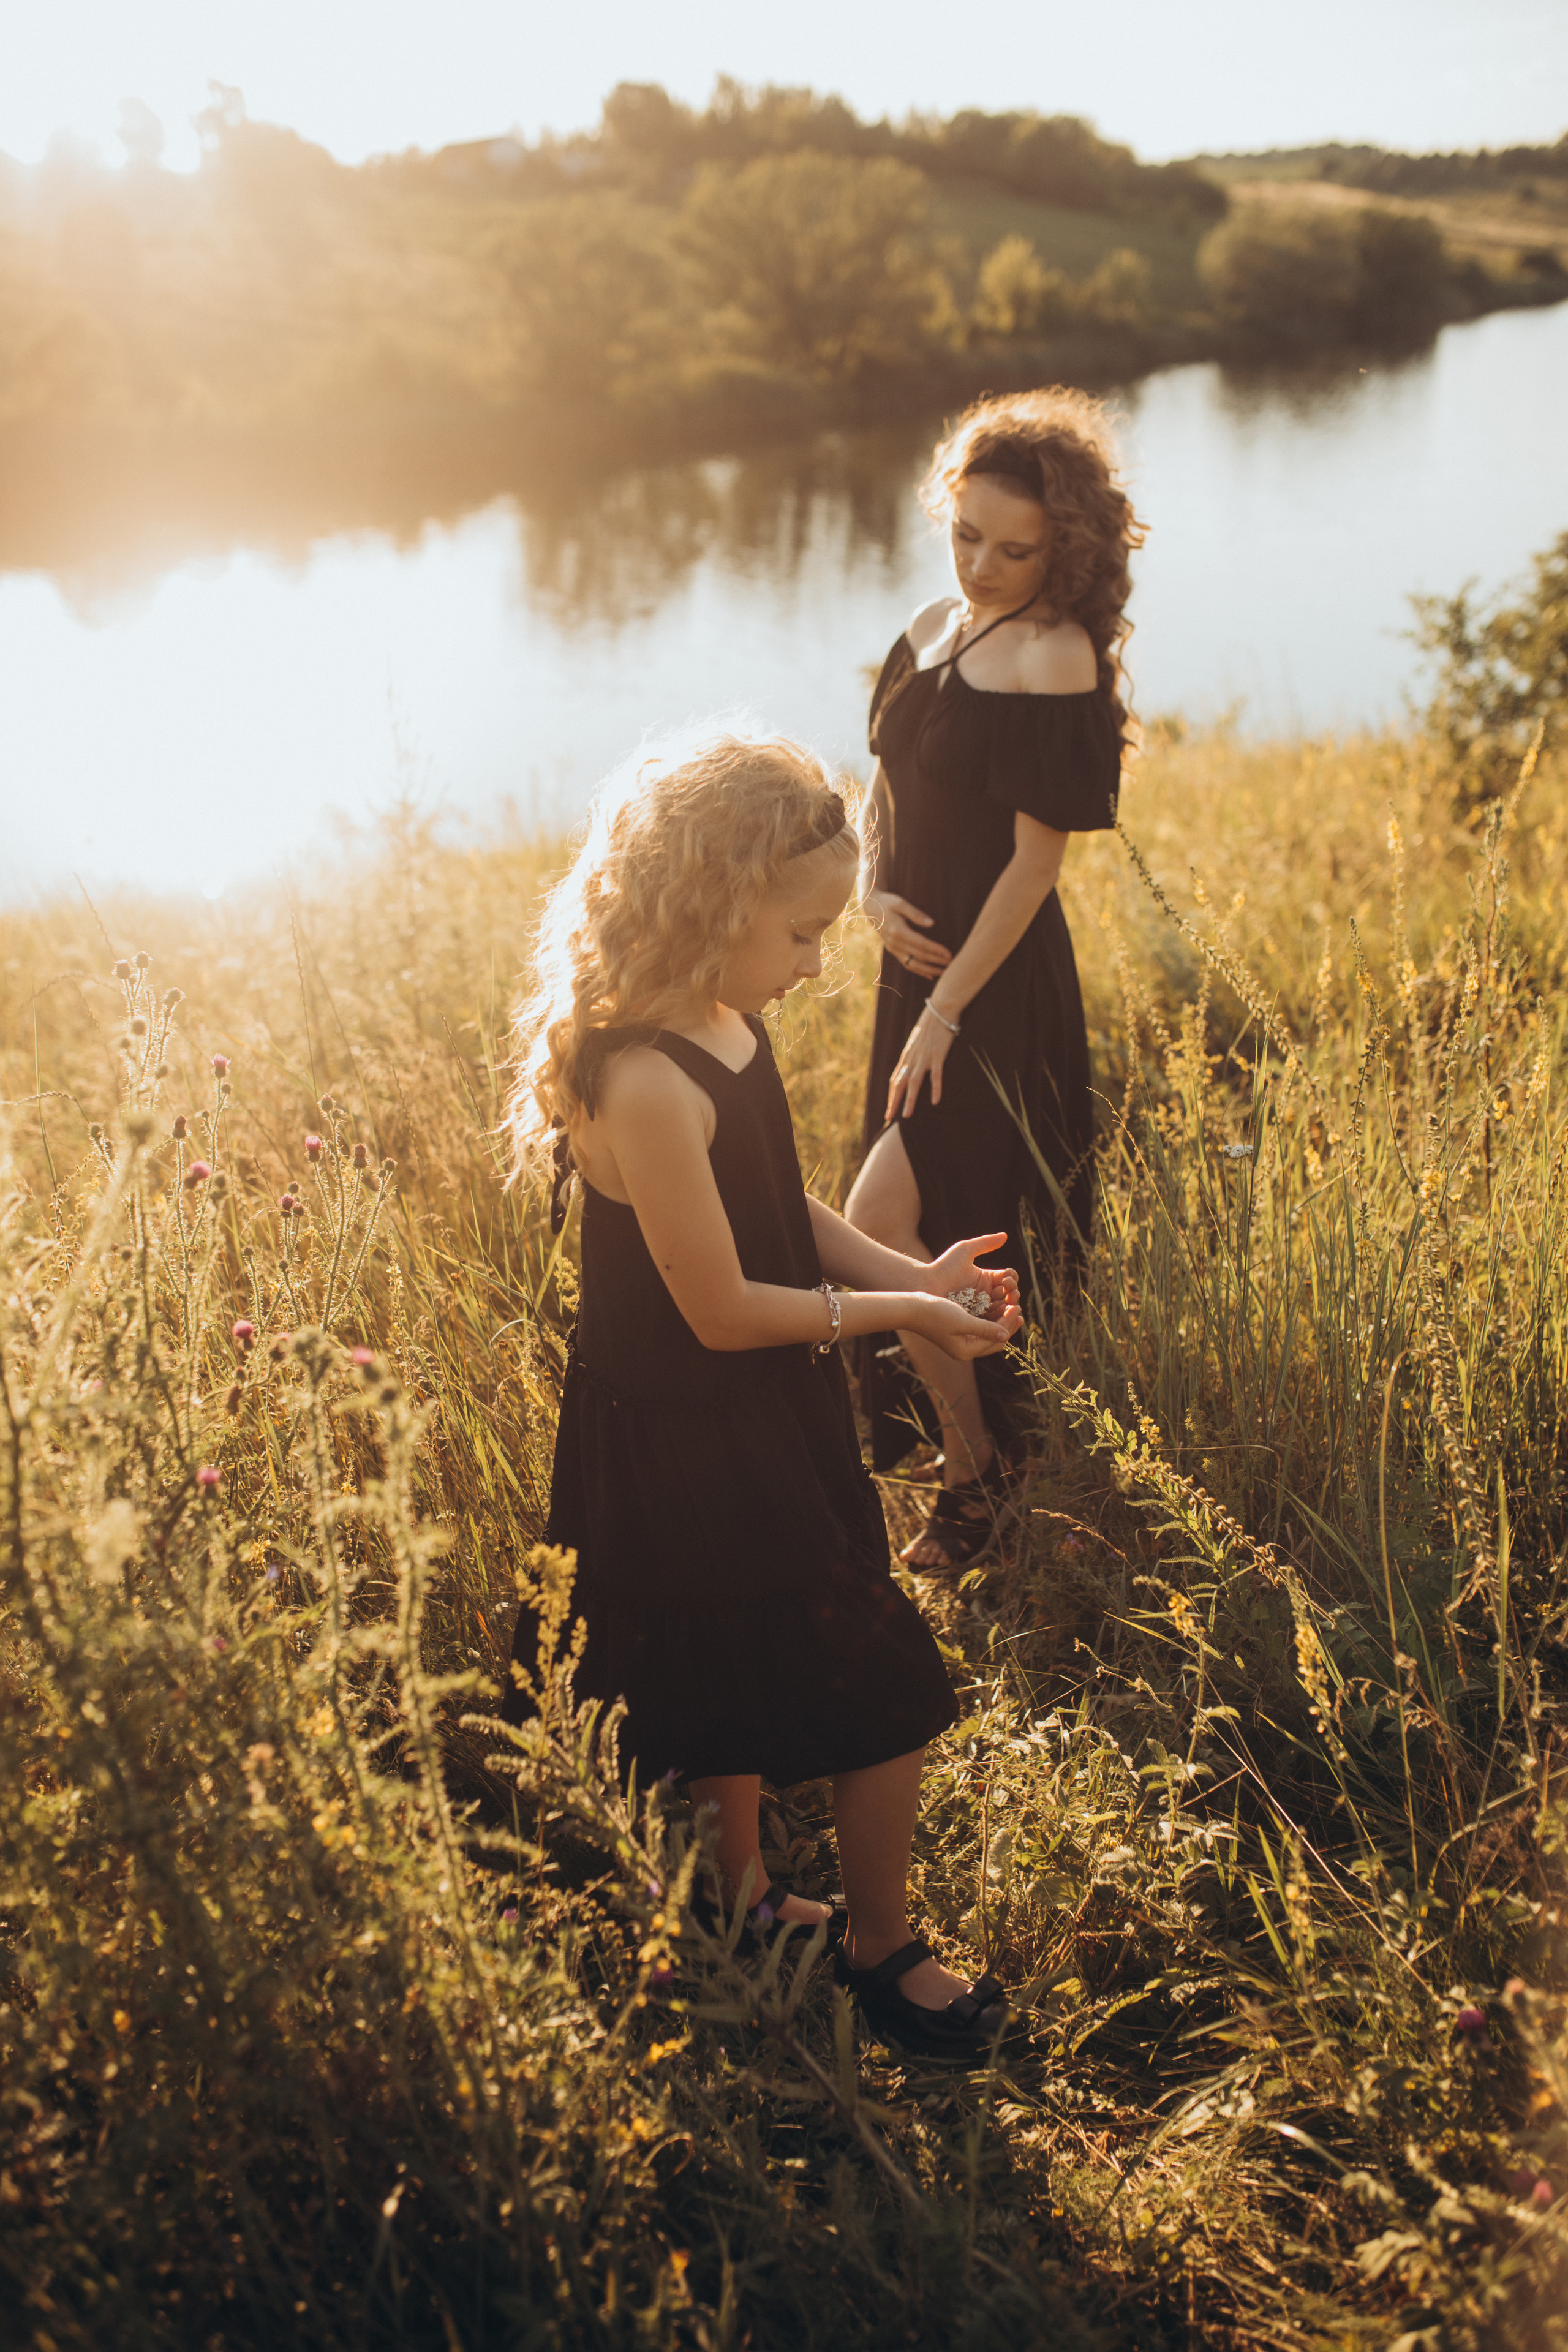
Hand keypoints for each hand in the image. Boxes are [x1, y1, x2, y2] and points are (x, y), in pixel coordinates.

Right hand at [864, 890, 950, 980]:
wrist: (870, 907)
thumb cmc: (888, 902)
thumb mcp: (901, 903)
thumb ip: (916, 914)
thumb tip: (931, 923)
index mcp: (898, 932)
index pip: (921, 944)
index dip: (936, 950)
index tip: (948, 953)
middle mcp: (895, 944)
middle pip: (919, 956)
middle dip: (936, 961)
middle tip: (952, 963)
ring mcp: (893, 949)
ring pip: (913, 965)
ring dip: (929, 970)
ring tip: (944, 972)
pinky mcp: (893, 951)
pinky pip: (907, 964)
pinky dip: (919, 971)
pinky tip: (930, 975)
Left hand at [886, 1006, 954, 1120]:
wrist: (940, 1010)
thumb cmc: (931, 1024)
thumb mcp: (917, 1040)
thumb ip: (914, 1053)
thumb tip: (912, 1064)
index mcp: (906, 1056)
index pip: (894, 1079)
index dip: (891, 1095)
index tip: (889, 1109)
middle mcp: (912, 1058)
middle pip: (899, 1084)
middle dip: (893, 1102)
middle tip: (889, 1118)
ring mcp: (924, 1058)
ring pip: (913, 1083)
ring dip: (909, 1100)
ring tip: (907, 1115)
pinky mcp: (937, 1056)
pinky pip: (935, 1076)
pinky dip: (935, 1089)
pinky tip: (934, 1102)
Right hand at [906, 1292, 1021, 1362]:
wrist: (911, 1309)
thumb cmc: (935, 1314)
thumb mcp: (962, 1321)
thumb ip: (985, 1329)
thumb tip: (1005, 1336)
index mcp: (966, 1351)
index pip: (996, 1340)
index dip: (1008, 1324)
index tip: (1017, 1307)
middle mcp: (965, 1350)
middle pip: (994, 1340)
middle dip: (1007, 1325)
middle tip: (1018, 1308)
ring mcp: (961, 1341)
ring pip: (988, 1333)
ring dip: (1000, 1320)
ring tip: (1011, 1306)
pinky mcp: (957, 1332)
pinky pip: (980, 1327)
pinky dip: (989, 1318)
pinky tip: (995, 1307)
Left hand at [922, 1234, 1020, 1319]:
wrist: (926, 1285)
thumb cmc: (943, 1266)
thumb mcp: (964, 1251)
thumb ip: (985, 1243)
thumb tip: (1005, 1235)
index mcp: (986, 1278)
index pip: (1007, 1278)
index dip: (1010, 1279)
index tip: (1006, 1279)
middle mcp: (986, 1294)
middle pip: (1008, 1295)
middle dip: (1013, 1294)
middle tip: (1011, 1293)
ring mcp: (981, 1308)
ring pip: (1002, 1309)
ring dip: (1010, 1308)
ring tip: (1011, 1306)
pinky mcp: (974, 1320)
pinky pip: (991, 1322)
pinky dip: (999, 1320)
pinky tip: (1003, 1318)